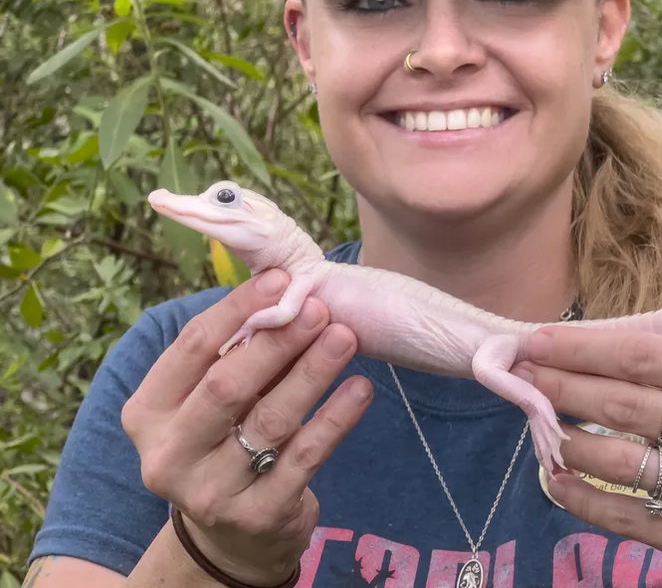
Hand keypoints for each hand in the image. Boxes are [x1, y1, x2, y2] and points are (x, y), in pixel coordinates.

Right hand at [121, 269, 371, 586]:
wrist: (234, 536)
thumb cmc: (224, 440)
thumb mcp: (209, 401)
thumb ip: (234, 352)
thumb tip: (284, 287)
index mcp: (147, 412)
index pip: (192, 348)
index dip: (238, 309)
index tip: (281, 278)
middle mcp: (168, 455)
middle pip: (227, 386)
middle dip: (277, 342)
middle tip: (319, 307)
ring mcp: (211, 491)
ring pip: (270, 420)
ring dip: (313, 372)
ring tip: (346, 337)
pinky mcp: (258, 516)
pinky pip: (305, 457)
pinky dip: (335, 418)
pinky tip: (360, 388)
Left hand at [512, 326, 661, 587]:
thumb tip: (575, 345)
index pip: (642, 355)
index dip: (581, 347)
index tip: (536, 341)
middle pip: (623, 403)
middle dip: (560, 386)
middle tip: (521, 377)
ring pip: (618, 460)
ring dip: (565, 440)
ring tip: (538, 424)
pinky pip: (622, 515)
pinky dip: (578, 494)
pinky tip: (555, 477)